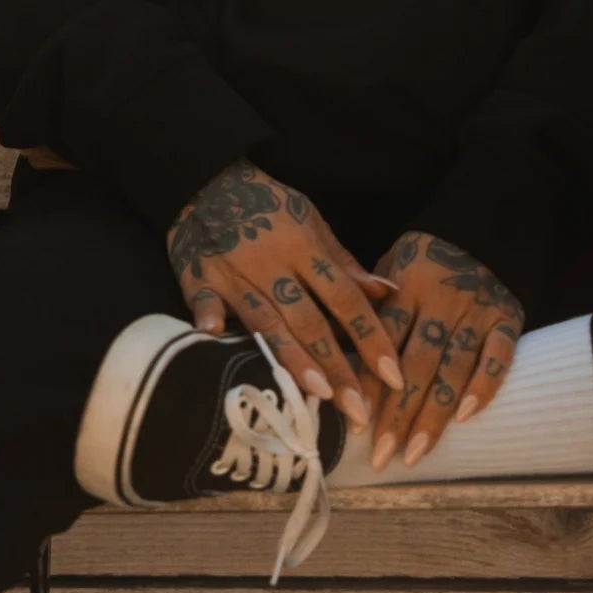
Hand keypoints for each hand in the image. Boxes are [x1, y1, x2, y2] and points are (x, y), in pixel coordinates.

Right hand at [166, 158, 404, 433]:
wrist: (209, 178)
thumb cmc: (268, 205)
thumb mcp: (312, 223)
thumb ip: (345, 263)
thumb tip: (388, 293)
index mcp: (305, 248)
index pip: (346, 300)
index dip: (371, 338)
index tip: (394, 377)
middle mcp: (273, 264)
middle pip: (310, 321)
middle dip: (338, 368)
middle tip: (360, 413)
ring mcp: (234, 273)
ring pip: (267, 322)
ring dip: (291, 357)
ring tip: (316, 395)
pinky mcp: (199, 277)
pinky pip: (203, 300)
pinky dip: (208, 316)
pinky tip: (214, 337)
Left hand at [349, 230, 523, 470]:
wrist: (483, 226)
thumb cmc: (425, 258)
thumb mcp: (391, 265)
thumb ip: (369, 303)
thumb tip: (335, 350)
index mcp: (406, 287)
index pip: (384, 341)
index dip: (370, 383)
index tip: (356, 424)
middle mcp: (440, 301)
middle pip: (417, 364)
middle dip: (398, 414)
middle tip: (381, 456)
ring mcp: (476, 311)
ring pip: (453, 368)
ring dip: (434, 415)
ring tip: (416, 452)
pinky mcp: (507, 318)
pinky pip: (498, 356)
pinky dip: (485, 385)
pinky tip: (467, 417)